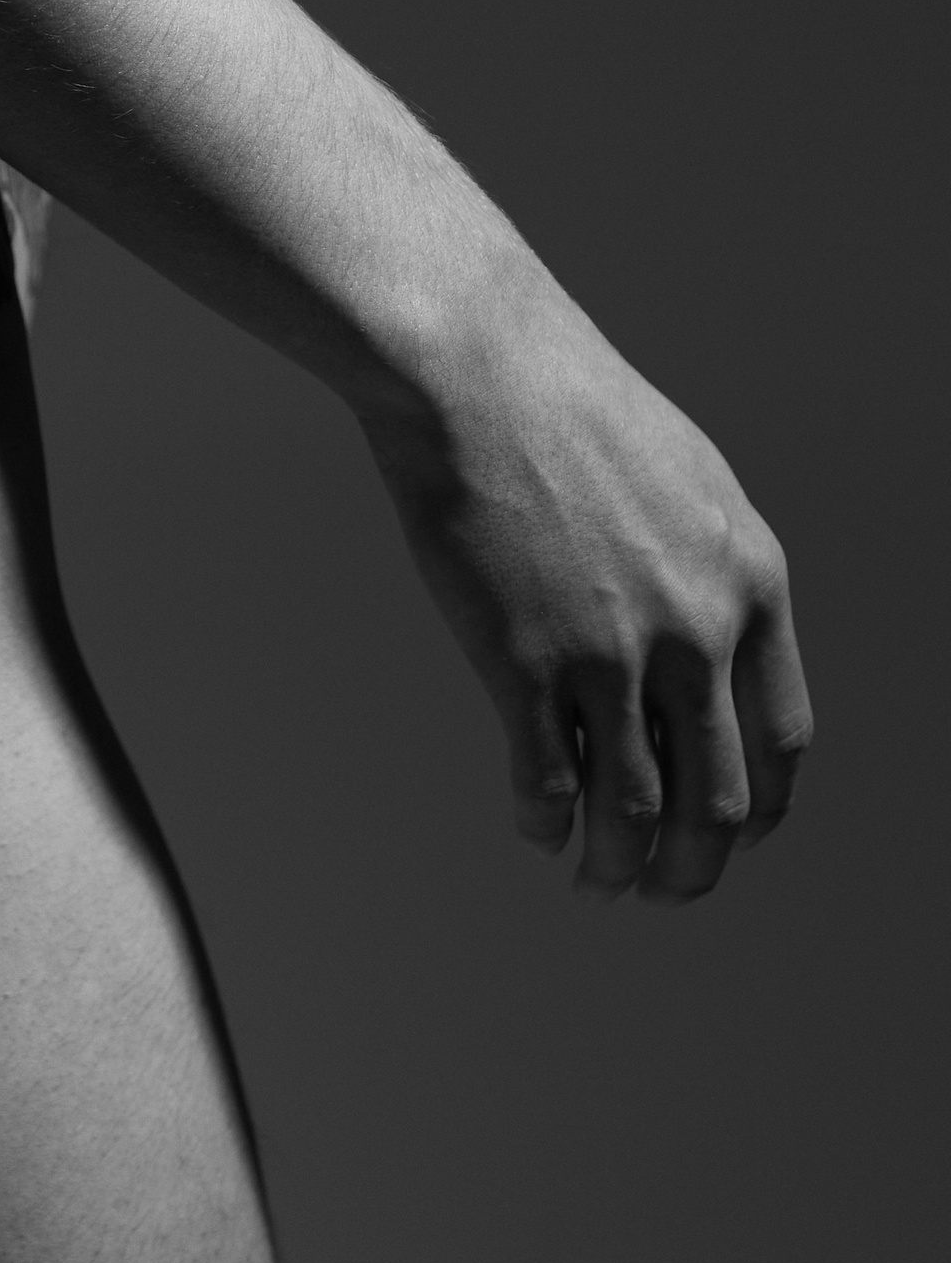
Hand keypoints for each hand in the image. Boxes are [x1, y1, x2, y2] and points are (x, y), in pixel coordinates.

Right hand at [366, 289, 812, 901]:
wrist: (481, 371)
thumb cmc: (570, 411)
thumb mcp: (686, 484)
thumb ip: (707, 572)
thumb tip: (706, 648)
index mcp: (751, 584)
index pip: (781, 739)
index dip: (760, 807)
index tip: (732, 834)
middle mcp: (698, 631)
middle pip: (718, 799)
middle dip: (695, 867)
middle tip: (664, 891)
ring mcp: (613, 651)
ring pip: (634, 810)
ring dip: (619, 866)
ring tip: (598, 883)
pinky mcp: (526, 661)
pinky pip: (548, 780)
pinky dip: (546, 823)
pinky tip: (535, 829)